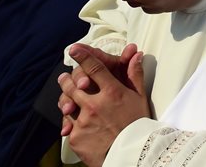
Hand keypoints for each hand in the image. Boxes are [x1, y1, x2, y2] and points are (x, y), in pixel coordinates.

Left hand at [59, 43, 149, 164]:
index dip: (82, 56)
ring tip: (65, 96)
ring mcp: (83, 121)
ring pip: (67, 104)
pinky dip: (71, 122)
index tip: (74, 49)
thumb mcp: (140, 99)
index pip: (94, 67)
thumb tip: (135, 54)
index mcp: (112, 92)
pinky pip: (69, 124)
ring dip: (64, 98)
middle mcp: (95, 104)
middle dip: (67, 78)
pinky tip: (72, 121)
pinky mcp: (75, 136)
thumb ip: (135, 75)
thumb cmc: (138, 125)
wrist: (131, 155)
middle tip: (64, 76)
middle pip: (73, 85)